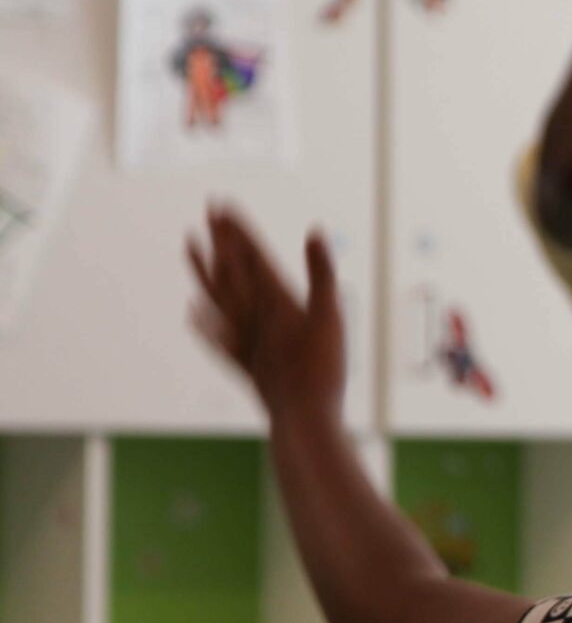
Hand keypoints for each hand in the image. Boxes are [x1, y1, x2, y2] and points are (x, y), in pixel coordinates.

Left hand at [187, 205, 344, 421]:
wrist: (303, 417)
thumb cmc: (321, 369)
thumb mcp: (331, 316)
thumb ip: (322, 273)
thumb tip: (315, 232)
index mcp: (274, 301)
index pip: (251, 257)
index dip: (237, 231)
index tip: (221, 205)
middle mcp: (252, 316)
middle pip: (231, 270)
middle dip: (220, 239)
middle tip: (208, 212)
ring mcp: (244, 340)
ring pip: (216, 297)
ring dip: (202, 270)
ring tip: (189, 245)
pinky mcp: (245, 363)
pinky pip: (217, 337)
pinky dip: (203, 322)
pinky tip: (192, 313)